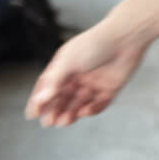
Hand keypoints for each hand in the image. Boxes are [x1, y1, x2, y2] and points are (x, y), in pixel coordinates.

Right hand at [25, 23, 148, 126]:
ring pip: (79, 104)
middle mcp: (78, 76)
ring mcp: (94, 83)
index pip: (48, 87)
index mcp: (64, 66)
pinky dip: (92, 110)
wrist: (126, 37)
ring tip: (64, 121)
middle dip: (55, 110)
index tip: (32, 114)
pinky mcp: (111, 88)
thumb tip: (40, 99)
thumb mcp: (69, 61)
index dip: (39, 101)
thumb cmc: (95, 43)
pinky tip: (85, 112)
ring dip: (71, 113)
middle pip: (63, 98)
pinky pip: (99, 104)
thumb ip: (54, 81)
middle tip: (49, 123)